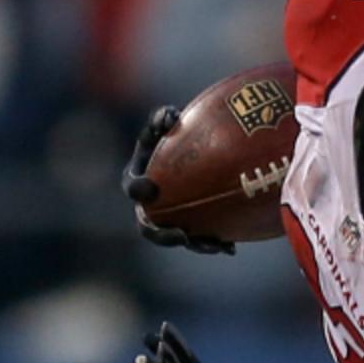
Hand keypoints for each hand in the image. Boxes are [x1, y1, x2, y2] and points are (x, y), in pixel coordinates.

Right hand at [122, 106, 234, 254]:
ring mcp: (171, 219)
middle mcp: (151, 205)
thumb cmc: (176, 135)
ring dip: (196, 244)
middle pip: (150, 228)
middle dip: (164, 236)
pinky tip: (231, 247)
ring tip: (216, 246)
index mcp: (140, 180)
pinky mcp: (192, 227)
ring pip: (180, 238)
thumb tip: (169, 114)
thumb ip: (163, 118)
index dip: (138, 189)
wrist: (197, 153)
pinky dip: (216, 243)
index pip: (132, 187)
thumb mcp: (167, 124)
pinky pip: (202, 239)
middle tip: (182, 235)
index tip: (151, 189)